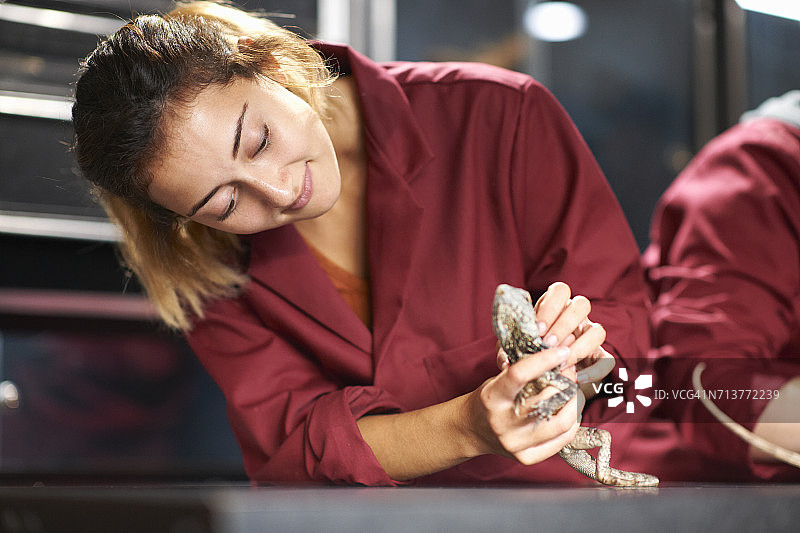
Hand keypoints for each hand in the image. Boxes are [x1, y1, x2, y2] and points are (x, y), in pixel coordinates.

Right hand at [470, 345, 583, 463]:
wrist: (471, 430)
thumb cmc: (489, 400)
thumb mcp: (497, 380)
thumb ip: (521, 371)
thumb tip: (555, 355)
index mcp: (492, 398)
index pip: (519, 374)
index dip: (543, 360)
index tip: (561, 351)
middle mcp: (502, 422)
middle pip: (545, 400)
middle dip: (566, 382)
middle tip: (570, 372)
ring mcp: (515, 442)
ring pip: (561, 423)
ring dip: (575, 404)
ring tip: (575, 392)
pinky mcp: (526, 457)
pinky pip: (562, 440)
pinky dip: (573, 423)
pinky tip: (571, 411)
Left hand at [495, 282, 615, 396]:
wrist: (538, 376)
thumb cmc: (524, 354)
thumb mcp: (514, 348)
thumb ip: (508, 350)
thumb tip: (505, 363)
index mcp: (556, 307)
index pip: (561, 291)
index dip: (550, 306)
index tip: (538, 328)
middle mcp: (576, 317)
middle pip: (582, 305)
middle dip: (564, 325)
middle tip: (547, 343)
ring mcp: (589, 335)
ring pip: (598, 330)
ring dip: (580, 346)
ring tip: (560, 362)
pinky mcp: (598, 357)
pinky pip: (606, 359)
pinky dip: (594, 369)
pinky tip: (577, 378)